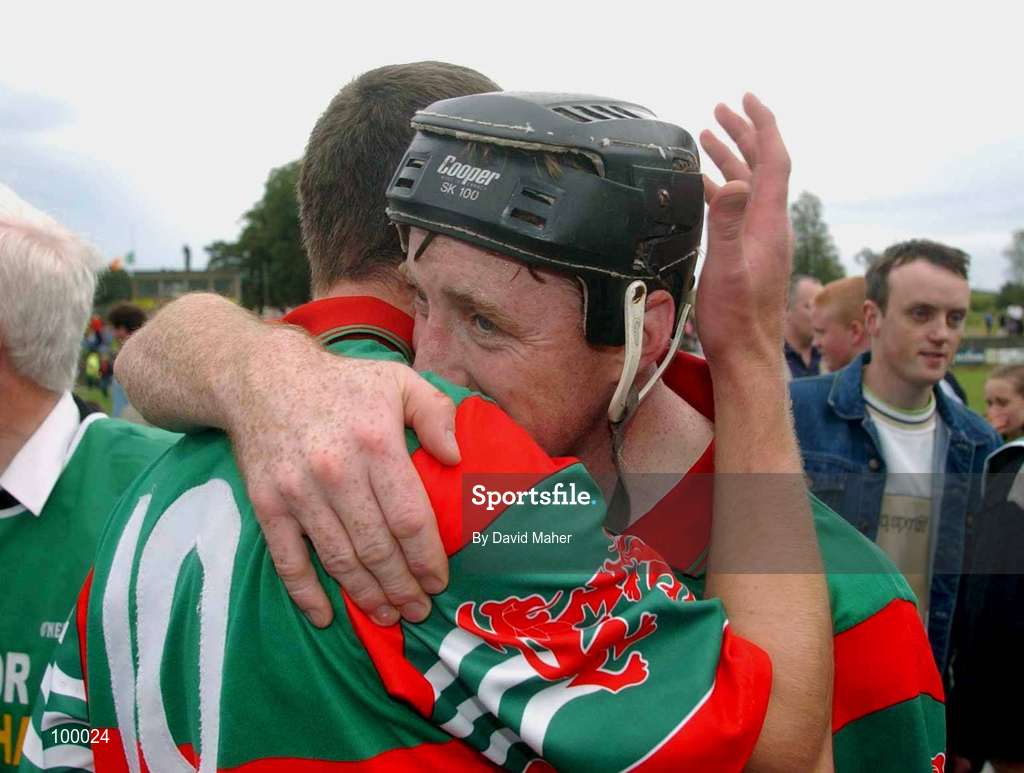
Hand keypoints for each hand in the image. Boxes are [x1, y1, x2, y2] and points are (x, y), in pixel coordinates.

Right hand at [231, 334, 460, 627]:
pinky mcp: (267, 505)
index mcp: (376, 444)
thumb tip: (457, 457)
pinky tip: (326, 616)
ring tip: (388, 616)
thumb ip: (435, 413)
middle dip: (402, 587)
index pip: (410, 518)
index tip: (439, 582)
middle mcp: (337, 472)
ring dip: (366, 596)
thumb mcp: (398, 381)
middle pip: (377, 547)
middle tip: (418, 611)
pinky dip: (306, 593)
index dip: (427, 558)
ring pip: (338, 559)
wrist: (262, 378)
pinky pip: (287, 560)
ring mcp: (298, 492)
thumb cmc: (342, 383)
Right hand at [695, 93, 793, 376]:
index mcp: (768, 223)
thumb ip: (727, 226)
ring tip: (707, 137)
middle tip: (720, 110)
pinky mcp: (749, 254)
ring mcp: (760, 240)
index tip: (746, 98)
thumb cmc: (737, 320)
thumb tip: (731, 183)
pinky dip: (720, 189)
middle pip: (761, 166)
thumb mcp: (727, 270)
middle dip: (743, 133)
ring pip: (747, 186)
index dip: (762, 124)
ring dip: (730, 158)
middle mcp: (769, 226)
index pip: (773, 159)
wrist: (747, 356)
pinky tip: (703, 187)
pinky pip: (736, 209)